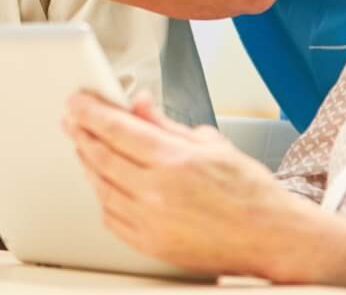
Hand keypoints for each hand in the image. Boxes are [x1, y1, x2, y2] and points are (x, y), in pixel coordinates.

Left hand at [63, 92, 316, 278]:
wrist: (273, 239)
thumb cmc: (249, 192)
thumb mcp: (210, 144)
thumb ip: (166, 124)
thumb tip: (138, 103)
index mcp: (175, 161)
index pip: (117, 129)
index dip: (91, 112)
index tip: (76, 102)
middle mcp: (159, 192)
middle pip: (101, 156)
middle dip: (81, 133)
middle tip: (72, 120)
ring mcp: (152, 222)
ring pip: (101, 186)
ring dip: (87, 163)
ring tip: (84, 147)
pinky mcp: (152, 245)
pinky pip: (111, 217)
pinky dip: (102, 196)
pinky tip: (102, 183)